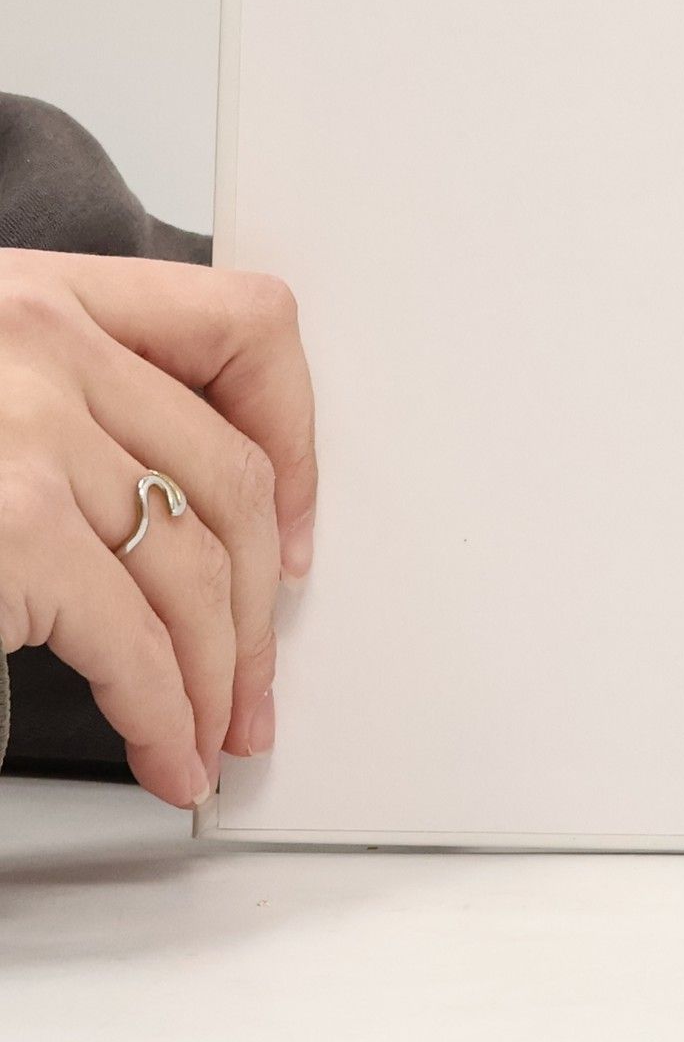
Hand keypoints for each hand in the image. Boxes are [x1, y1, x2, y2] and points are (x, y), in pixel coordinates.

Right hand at [0, 251, 316, 806]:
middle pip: (232, 475)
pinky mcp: (9, 527)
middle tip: (253, 680)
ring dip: (217, 674)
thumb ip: (58, 404)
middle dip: (257, 603)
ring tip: (212, 736)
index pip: (244, 325)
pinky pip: (133, 638)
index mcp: (39, 292)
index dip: (297, 437)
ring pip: (196, 564)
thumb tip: (179, 512)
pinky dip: (164, 711)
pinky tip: (167, 750)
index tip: (294, 524)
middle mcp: (42, 340)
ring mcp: (23, 428)